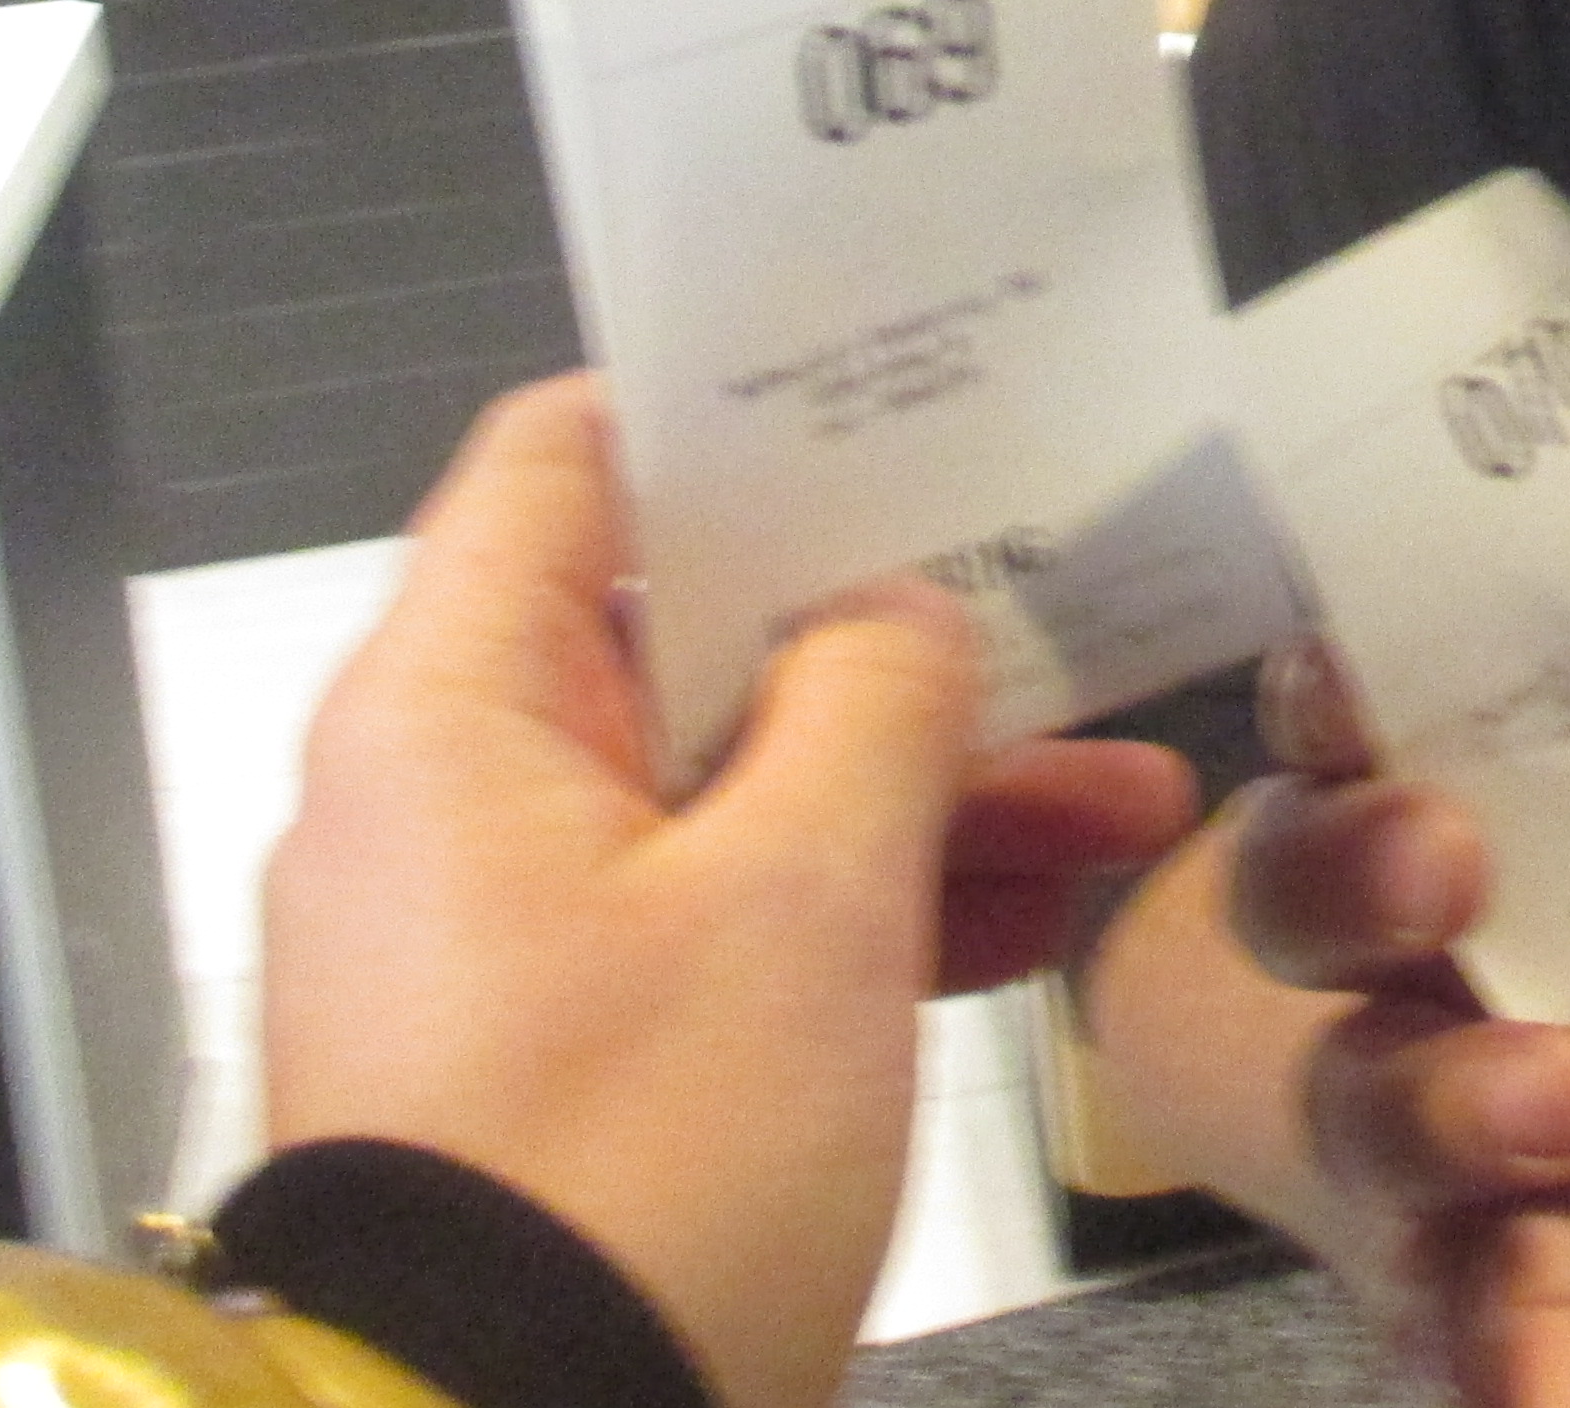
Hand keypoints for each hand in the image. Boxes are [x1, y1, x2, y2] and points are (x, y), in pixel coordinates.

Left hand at [260, 374, 1199, 1407]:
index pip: (567, 461)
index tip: (883, 397)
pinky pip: (725, 922)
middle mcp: (450, 804)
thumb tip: (895, 619)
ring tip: (1119, 792)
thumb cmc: (626, 1172)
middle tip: (1056, 601)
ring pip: (730, 789)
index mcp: (450, 713)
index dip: (728, 413)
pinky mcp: (570, 1057)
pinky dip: (862, 903)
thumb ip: (871, 703)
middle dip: (888, 629)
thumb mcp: (800, 898)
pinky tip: (1036, 907)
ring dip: (914, 780)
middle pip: (682, 634)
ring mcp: (508, 939)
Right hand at [1081, 434, 1569, 1381]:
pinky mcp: (1462, 1295)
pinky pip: (1447, 1309)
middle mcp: (1381, 967)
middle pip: (1300, 911)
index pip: (1333, 721)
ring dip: (1443, 1104)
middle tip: (1450, 862)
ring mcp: (1403, 1142)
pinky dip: (1504, 1301)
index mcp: (1425, 796)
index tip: (1350, 670)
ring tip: (1562, 1104)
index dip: (1324, 693)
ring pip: (1361, 1123)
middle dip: (1356, 874)